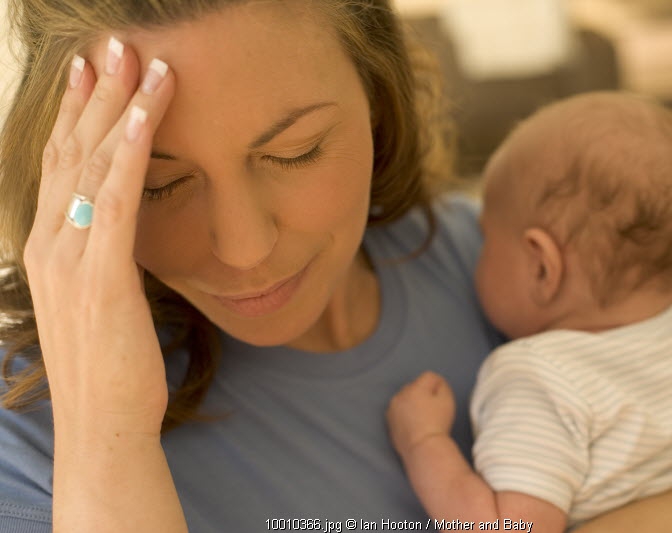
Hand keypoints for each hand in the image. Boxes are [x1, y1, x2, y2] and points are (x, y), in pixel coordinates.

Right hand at [23, 38, 175, 436]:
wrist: (102, 423)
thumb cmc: (110, 367)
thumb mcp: (102, 302)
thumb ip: (105, 260)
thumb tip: (123, 235)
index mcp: (50, 247)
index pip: (60, 165)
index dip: (77, 115)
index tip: (93, 73)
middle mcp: (50, 241)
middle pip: (71, 149)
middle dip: (95, 93)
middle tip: (114, 44)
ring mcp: (69, 254)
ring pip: (92, 161)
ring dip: (118, 105)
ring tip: (138, 57)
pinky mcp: (100, 271)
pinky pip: (115, 194)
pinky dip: (131, 148)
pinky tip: (148, 111)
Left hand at [386, 371, 455, 457]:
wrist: (423, 447)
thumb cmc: (437, 425)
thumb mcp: (447, 400)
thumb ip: (442, 386)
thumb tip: (436, 384)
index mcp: (415, 387)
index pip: (429, 376)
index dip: (438, 386)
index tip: (441, 398)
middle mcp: (401, 395)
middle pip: (415, 386)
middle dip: (423, 393)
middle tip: (433, 409)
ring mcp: (393, 408)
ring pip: (405, 398)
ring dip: (413, 403)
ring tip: (423, 418)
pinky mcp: (389, 421)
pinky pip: (399, 411)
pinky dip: (405, 414)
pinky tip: (415, 424)